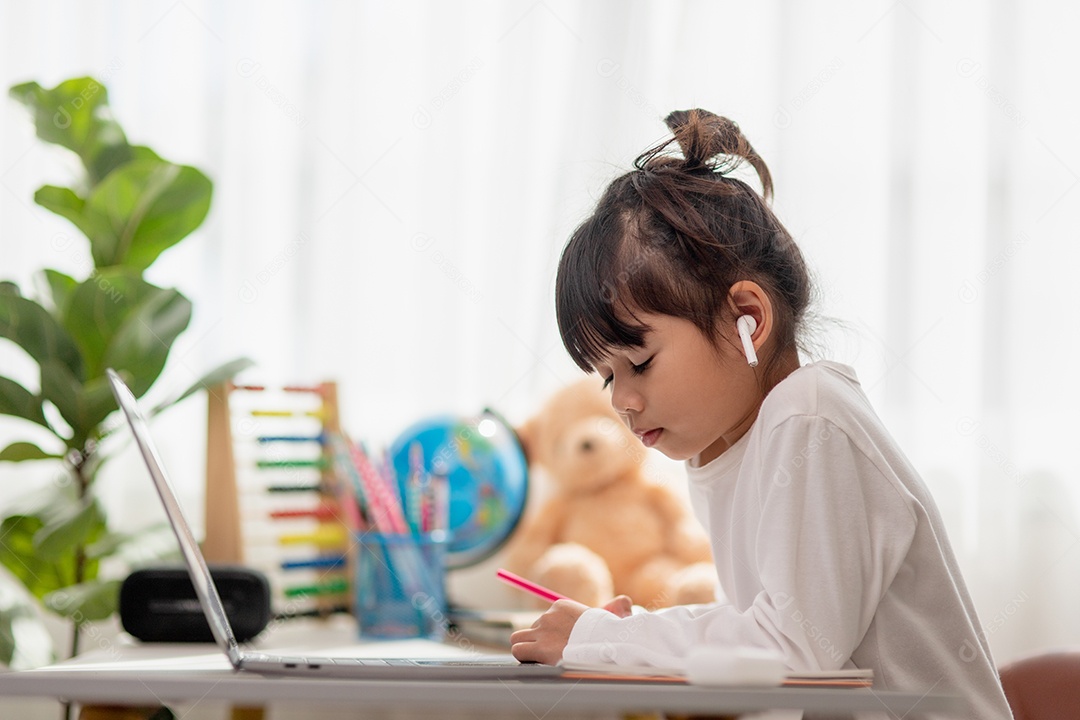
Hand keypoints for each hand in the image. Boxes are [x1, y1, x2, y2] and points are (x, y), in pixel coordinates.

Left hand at [509, 595, 633, 664]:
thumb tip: (623, 602)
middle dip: (539, 640)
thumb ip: (617, 607)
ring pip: (519, 638)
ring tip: (539, 658)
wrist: (606, 645)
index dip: (553, 632)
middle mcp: (548, 615)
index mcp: (562, 605)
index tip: (564, 643)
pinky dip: (524, 657)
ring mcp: (541, 631)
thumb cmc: (612, 634)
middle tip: (552, 652)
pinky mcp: (539, 647)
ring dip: (527, 647)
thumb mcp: (615, 616)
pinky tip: (535, 662)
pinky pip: (518, 650)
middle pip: (533, 628)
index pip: (547, 617)